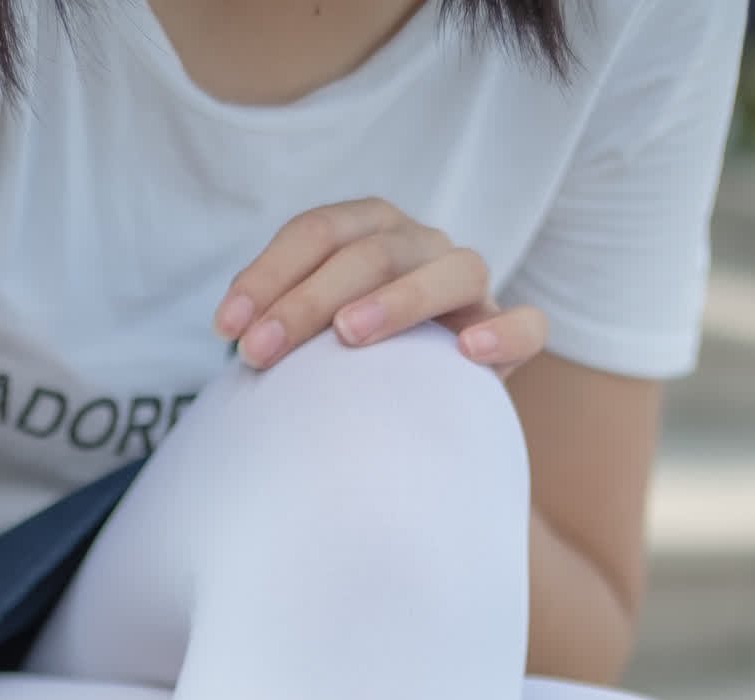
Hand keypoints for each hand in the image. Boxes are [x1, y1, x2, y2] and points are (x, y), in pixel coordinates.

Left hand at [213, 198, 546, 378]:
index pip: (318, 232)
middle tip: (260, 352)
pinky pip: (527, 325)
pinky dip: (503, 333)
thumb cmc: (347, 371)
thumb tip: (233, 340)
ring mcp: (469, 286)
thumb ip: (280, 329)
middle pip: (371, 250)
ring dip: (397, 299)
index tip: (227, 328)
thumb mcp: (307, 343)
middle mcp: (421, 246)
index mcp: (370, 232)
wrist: (416, 412)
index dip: (269, 274)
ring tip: (349, 337)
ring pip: (449, 269)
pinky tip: (467, 352)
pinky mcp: (510, 335)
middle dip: (307, 300)